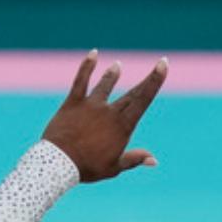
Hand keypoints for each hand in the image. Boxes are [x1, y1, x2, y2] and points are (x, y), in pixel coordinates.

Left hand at [40, 51, 167, 182]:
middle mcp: (109, 111)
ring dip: (112, 75)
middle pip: (131, 93)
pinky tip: (93, 54)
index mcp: (122, 126)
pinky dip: (87, 66)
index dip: (154, 81)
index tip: (163, 65)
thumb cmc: (87, 168)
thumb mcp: (113, 168)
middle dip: (146, 80)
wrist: (59, 164)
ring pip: (105, 85)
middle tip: (156, 66)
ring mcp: (91, 105)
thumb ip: (133, 159)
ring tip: (117, 66)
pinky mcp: (73, 103)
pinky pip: (80, 81)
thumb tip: (154, 160)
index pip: (143, 99)